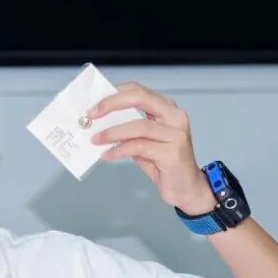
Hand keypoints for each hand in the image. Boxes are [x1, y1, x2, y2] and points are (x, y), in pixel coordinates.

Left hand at [88, 82, 214, 213]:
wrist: (186, 187)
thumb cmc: (164, 162)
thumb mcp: (144, 141)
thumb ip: (128, 129)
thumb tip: (100, 123)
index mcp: (167, 109)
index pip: (138, 90)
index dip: (115, 93)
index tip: (95, 104)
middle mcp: (174, 117)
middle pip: (140, 98)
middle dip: (112, 104)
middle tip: (91, 115)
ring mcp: (176, 134)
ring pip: (138, 126)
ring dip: (112, 132)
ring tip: (96, 140)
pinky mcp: (172, 153)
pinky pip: (139, 147)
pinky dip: (120, 150)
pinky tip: (107, 154)